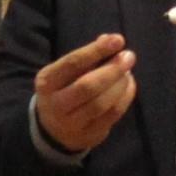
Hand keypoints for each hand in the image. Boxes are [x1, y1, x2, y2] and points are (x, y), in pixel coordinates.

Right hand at [36, 33, 137, 155]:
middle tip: (129, 57)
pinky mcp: (90, 135)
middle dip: (112, 69)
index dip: (97, 50)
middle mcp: (56, 105)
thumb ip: (86, 56)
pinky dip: (125, 98)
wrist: (52, 129)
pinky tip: (128, 85)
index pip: (73, 63)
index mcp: (47, 82)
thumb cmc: (63, 90)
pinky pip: (112, 115)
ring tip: (128, 72)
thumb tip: (110, 39)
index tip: (118, 40)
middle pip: (88, 86)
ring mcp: (73, 124)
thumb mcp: (65, 72)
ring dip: (120, 84)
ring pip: (102, 103)